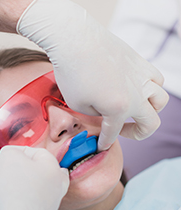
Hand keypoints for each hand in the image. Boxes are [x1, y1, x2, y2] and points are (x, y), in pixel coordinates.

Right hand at [0, 146, 68, 209]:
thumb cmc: (11, 189)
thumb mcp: (8, 156)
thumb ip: (12, 151)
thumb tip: (13, 156)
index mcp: (54, 169)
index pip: (37, 152)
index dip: (17, 151)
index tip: (3, 156)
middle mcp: (56, 187)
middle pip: (39, 172)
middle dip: (20, 169)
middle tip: (4, 171)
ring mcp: (49, 206)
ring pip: (32, 189)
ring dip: (14, 185)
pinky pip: (26, 205)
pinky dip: (14, 200)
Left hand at [17, 0, 168, 150]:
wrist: (74, 40)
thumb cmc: (72, 73)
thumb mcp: (78, 104)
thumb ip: (96, 114)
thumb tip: (104, 112)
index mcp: (119, 108)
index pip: (113, 132)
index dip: (105, 142)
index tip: (100, 146)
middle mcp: (136, 94)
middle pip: (151, 123)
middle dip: (137, 134)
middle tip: (123, 131)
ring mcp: (141, 76)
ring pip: (160, 100)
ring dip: (150, 111)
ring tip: (134, 110)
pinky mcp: (139, 61)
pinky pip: (156, 78)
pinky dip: (151, 88)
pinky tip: (137, 88)